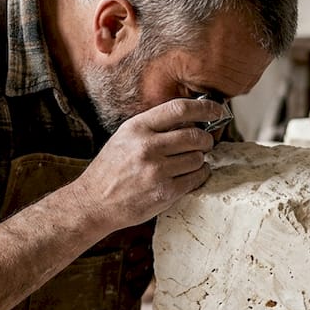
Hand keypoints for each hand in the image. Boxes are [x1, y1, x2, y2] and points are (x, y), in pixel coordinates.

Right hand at [72, 97, 225, 229]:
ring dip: (201, 159)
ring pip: (198, 158)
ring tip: (193, 161)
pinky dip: (200, 174)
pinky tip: (193, 174)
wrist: (94, 202)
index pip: (179, 109)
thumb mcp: (125, 137)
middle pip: (195, 135)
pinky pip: (196, 178)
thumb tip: (190, 119)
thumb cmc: (111, 169)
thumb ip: (153, 126)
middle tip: (205, 142)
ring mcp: (157, 171)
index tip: (216, 110)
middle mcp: (147, 147)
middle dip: (206, 139)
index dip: (204, 108)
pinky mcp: (165, 193)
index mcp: (137, 128)